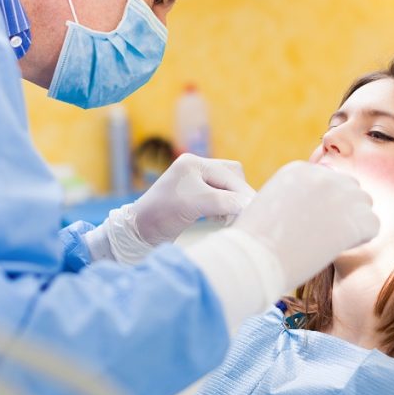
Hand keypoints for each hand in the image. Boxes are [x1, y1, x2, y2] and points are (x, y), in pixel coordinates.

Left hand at [89, 154, 255, 264]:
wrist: (139, 231)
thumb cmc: (162, 215)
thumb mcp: (195, 205)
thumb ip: (224, 202)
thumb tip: (251, 204)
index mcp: (193, 163)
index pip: (230, 174)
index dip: (243, 193)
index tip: (254, 212)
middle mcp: (195, 168)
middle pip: (232, 177)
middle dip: (239, 195)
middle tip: (244, 215)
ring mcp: (195, 181)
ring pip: (228, 187)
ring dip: (234, 202)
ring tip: (231, 219)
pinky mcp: (194, 196)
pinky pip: (220, 196)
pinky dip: (225, 207)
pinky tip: (221, 219)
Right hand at [232, 161, 378, 289]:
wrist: (255, 257)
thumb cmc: (256, 240)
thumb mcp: (269, 204)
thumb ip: (294, 197)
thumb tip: (315, 208)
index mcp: (299, 170)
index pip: (329, 181)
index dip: (325, 204)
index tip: (310, 222)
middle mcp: (323, 175)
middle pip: (350, 188)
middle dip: (343, 210)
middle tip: (325, 234)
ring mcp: (342, 195)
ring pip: (364, 205)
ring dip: (353, 223)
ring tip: (330, 242)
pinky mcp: (356, 218)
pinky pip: (372, 225)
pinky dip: (360, 239)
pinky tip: (339, 249)